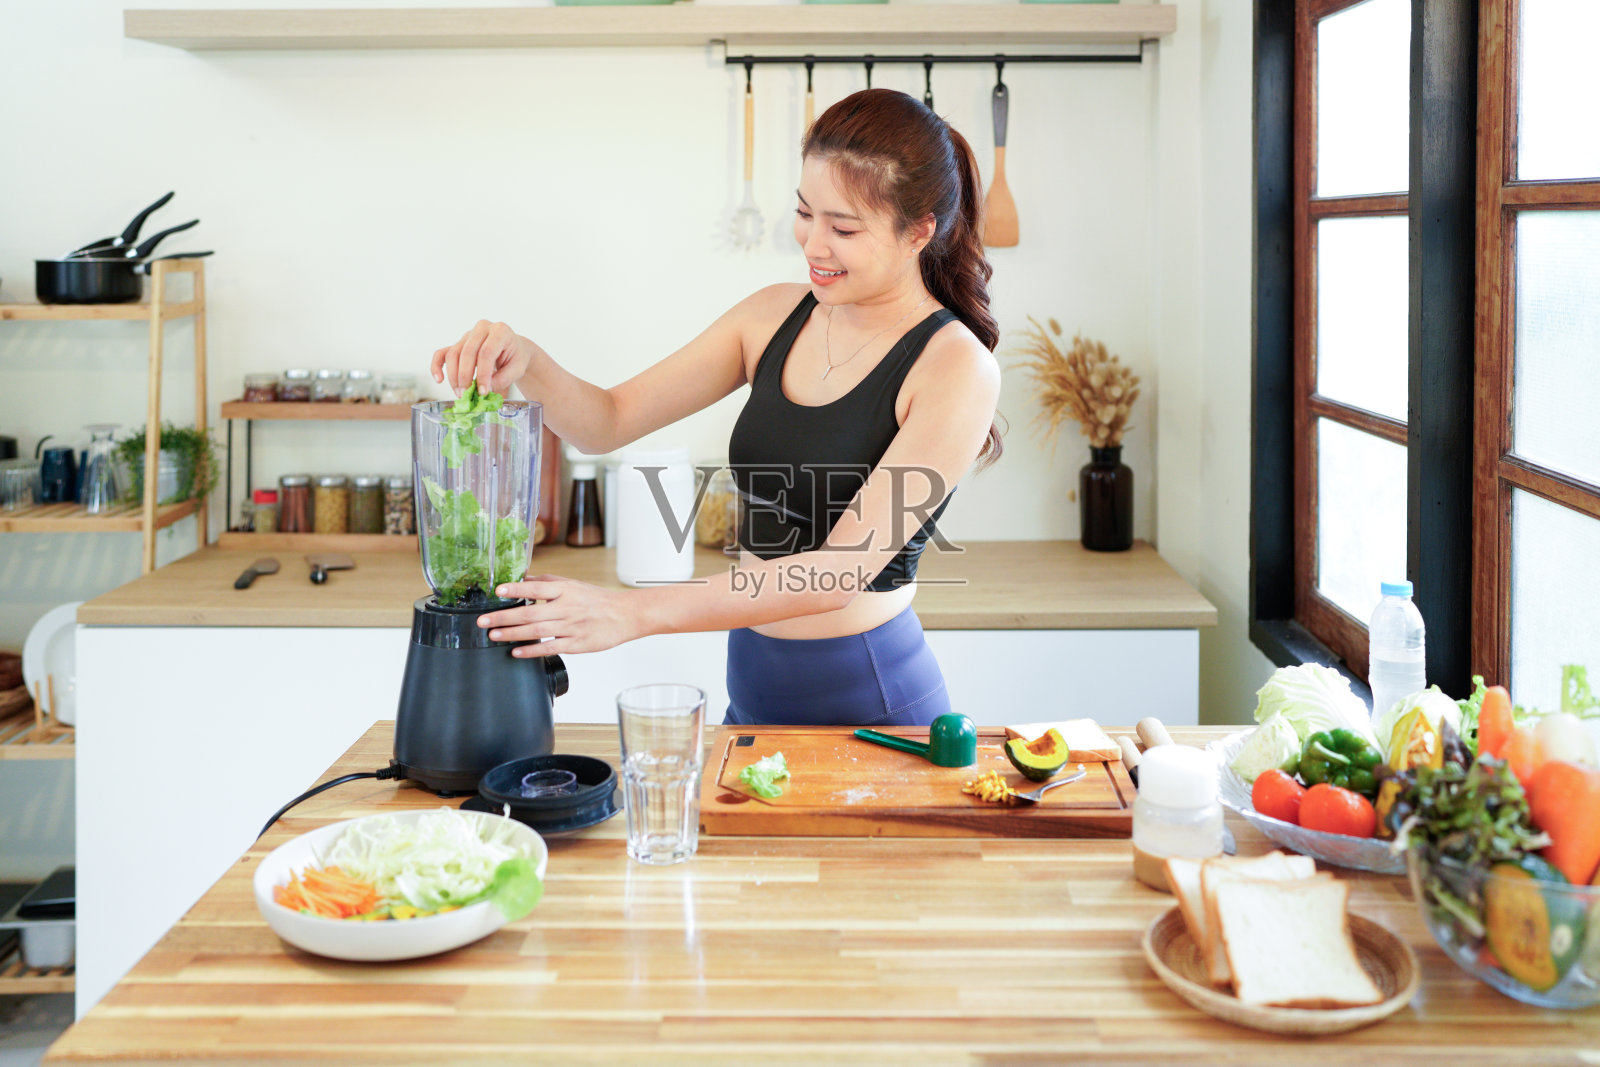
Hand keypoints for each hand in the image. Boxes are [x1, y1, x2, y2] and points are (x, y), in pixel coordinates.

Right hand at [431, 320, 536, 395]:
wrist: (513, 349)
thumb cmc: (515, 358)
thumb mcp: (517, 369)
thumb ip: (503, 379)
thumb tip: (483, 390)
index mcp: (500, 331)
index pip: (486, 353)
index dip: (482, 374)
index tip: (482, 392)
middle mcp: (482, 328)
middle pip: (467, 352)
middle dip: (465, 376)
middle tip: (466, 394)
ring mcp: (468, 334)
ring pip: (453, 353)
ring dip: (454, 375)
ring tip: (460, 393)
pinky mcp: (458, 343)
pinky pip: (442, 353)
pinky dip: (437, 365)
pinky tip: (439, 379)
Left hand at [478, 575, 643, 656]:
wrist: (625, 615)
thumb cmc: (597, 600)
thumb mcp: (573, 584)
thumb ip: (547, 582)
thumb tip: (524, 579)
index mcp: (565, 590)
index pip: (537, 587)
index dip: (516, 588)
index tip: (498, 590)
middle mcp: (566, 608)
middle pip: (530, 613)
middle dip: (504, 617)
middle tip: (483, 620)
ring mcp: (571, 627)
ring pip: (536, 631)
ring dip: (512, 634)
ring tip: (493, 635)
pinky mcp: (576, 644)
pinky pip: (550, 648)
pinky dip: (531, 651)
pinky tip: (516, 652)